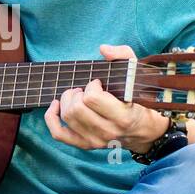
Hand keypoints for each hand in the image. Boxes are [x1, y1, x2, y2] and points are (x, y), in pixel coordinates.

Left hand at [43, 44, 168, 153]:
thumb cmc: (137, 99)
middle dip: (77, 93)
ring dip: (67, 101)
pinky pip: (59, 133)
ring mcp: (95, 140)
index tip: (98, 83)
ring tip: (77, 96)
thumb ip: (123, 56)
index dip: (92, 86)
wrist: (142, 129)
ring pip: (67, 117)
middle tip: (85, 90)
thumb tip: (103, 49)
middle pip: (76, 109)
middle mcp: (107, 131)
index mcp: (122, 116)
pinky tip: (56, 105)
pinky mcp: (85, 144)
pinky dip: (51, 118)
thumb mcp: (136, 73)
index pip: (93, 98)